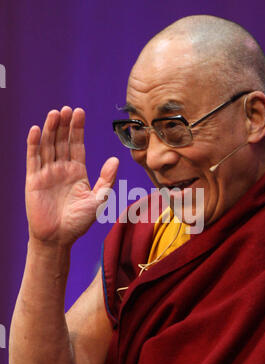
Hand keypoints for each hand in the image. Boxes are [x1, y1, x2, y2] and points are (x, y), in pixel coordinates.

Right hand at [25, 106, 118, 245]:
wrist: (58, 238)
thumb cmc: (79, 222)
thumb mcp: (98, 199)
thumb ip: (107, 179)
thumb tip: (115, 159)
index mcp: (77, 171)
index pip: (77, 145)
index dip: (78, 129)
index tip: (79, 112)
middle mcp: (61, 169)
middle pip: (62, 141)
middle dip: (64, 125)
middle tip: (67, 109)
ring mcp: (47, 173)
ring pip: (47, 146)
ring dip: (50, 129)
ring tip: (54, 113)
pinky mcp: (33, 180)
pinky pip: (33, 159)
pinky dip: (33, 144)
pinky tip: (35, 130)